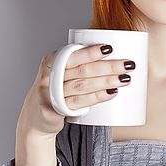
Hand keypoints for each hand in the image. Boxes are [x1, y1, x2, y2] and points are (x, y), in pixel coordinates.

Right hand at [16, 43, 134, 139]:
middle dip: (108, 67)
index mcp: (51, 61)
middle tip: (129, 64)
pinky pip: (80, 102)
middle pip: (83, 70)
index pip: (73, 54)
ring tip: (125, 78)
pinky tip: (112, 93)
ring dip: (107, 81)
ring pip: (83, 86)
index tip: (110, 48)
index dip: (91, 52)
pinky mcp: (54, 109)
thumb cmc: (56, 90)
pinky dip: (97, 97)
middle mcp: (49, 76)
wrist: (36, 117)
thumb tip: (115, 54)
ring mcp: (50, 94)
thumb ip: (80, 64)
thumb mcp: (62, 73)